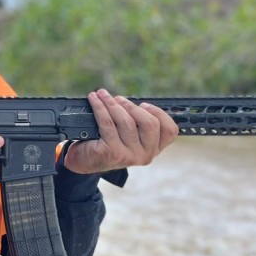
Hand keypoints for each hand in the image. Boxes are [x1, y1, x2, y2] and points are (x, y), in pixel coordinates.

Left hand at [63, 90, 178, 173]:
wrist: (85, 160)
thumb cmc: (108, 143)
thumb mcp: (129, 136)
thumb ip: (138, 122)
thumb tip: (131, 101)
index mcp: (154, 149)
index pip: (170, 130)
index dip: (159, 113)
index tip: (144, 105)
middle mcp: (145, 155)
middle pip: (149, 123)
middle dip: (132, 106)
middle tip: (118, 99)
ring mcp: (129, 155)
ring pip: (126, 121)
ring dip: (112, 104)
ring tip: (102, 95)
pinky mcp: (111, 152)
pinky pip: (107, 123)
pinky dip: (99, 107)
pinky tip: (94, 99)